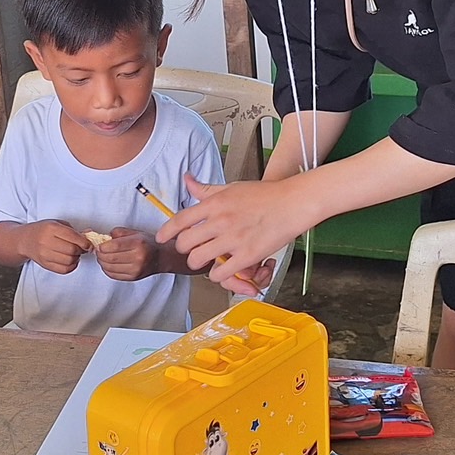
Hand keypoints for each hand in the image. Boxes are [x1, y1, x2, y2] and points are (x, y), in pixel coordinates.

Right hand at [19, 219, 91, 274]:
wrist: (25, 240)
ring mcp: (44, 254)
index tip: (88, 244)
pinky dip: (71, 266)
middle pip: (72, 250)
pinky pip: (64, 270)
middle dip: (81, 250)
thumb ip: (73, 231)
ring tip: (74, 254)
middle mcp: (46, 241)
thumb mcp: (57, 224)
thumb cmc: (43, 230)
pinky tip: (70, 261)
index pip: (73, 237)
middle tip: (81, 248)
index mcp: (51, 228)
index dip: (85, 242)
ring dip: (76, 258)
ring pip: (69, 261)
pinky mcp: (45, 264)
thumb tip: (89, 237)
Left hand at [95, 229, 160, 282]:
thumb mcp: (135, 232)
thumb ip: (119, 233)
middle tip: (99, 250)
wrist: (161, 257)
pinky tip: (108, 264)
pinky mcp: (133, 277)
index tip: (100, 245)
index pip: (115, 246)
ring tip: (103, 257)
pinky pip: (113, 275)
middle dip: (100, 254)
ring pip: (110, 268)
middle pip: (110, 258)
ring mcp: (135, 269)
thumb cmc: (148, 244)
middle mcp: (138, 258)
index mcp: (138, 244)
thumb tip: (104, 238)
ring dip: (102, 262)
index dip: (103, 246)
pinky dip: (107, 269)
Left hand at [157, 175, 307, 293]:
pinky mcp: (247, 255)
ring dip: (199, 263)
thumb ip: (207, 189)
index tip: (162, 237)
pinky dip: (218, 275)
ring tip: (205, 260)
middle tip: (190, 250)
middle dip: (184, 249)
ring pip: (198, 260)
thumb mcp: (231, 187)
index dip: (167, 231)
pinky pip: (220, 273)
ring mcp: (233, 239)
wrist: (293, 203)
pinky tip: (223, 269)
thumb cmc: (266, 195)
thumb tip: (187, 180)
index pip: (180, 219)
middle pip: (185, 243)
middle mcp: (220, 221)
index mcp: (215, 203)